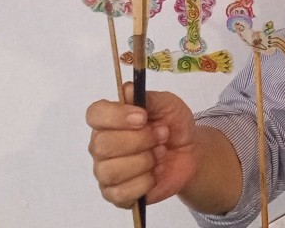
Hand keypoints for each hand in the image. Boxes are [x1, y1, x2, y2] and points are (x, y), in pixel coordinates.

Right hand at [86, 83, 197, 208]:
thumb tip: (127, 89)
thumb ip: (149, 98)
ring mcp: (106, 172)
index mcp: (109, 121)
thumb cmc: (173, 126)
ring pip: (111, 170)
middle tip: (161, 136)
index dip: (116, 116)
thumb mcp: (168, 105)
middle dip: (139, 140)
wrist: (190, 153)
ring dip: (144, 161)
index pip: (94, 114)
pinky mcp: (116, 195)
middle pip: (102, 145)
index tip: (142, 117)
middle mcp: (101, 146)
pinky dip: (145, 182)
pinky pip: (121, 193)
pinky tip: (155, 173)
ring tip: (160, 154)